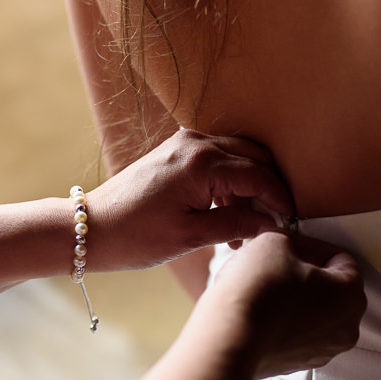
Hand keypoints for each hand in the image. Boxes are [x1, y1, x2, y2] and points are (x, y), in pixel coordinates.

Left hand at [86, 129, 293, 271]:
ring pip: (237, 158)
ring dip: (248, 189)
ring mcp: (185, 143)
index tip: (289, 224)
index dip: (279, 201)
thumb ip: (235, 225)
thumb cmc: (136, 235)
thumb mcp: (190, 236)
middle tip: (271, 225)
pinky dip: (229, 184)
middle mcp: (196, 143)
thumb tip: (270, 225)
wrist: (91, 228)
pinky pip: (218, 161)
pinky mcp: (176, 151)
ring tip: (243, 231)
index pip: (259, 176)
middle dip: (267, 190)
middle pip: (255, 158)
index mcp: (202, 162)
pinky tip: (226, 217)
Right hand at [196, 231, 365, 378]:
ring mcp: (322, 352)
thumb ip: (285, 239)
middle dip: (307, 274)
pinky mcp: (298, 366)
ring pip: (316, 315)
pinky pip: (297, 336)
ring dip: (296, 299)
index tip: (290, 244)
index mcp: (351, 295)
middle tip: (279, 263)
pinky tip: (261, 312)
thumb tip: (280, 245)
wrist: (229, 338)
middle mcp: (346, 328)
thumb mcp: (273, 242)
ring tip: (266, 288)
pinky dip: (284, 323)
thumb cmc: (258, 290)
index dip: (313, 246)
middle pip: (332, 290)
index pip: (341, 260)